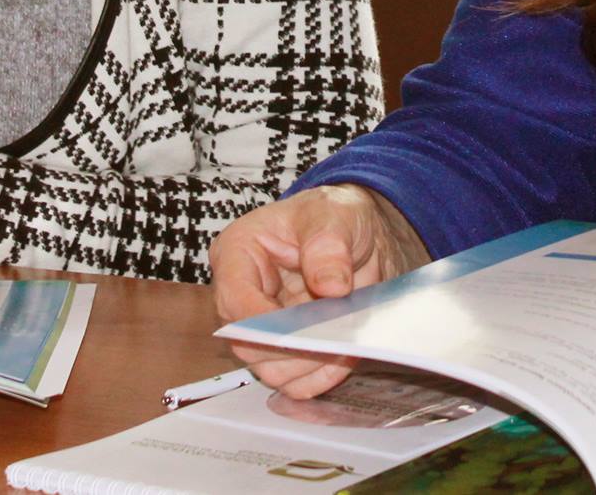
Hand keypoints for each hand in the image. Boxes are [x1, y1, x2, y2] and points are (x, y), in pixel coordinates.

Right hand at [210, 184, 429, 397]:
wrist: (360, 237)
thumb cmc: (334, 217)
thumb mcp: (334, 215)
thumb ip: (329, 245)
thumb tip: (329, 285)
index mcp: (239, 252)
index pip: (235, 298)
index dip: (264, 321)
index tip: (300, 328)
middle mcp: (244, 294)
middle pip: (247, 344)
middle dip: (291, 347)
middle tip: (332, 339)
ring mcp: (265, 326)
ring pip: (270, 369)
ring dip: (308, 365)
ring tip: (342, 346)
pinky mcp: (287, 349)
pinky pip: (295, 381)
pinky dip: (319, 378)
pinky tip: (342, 360)